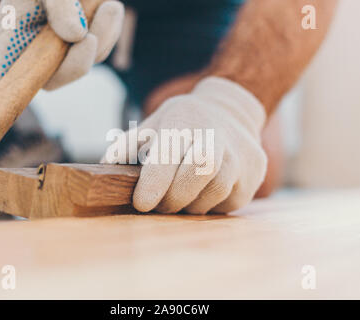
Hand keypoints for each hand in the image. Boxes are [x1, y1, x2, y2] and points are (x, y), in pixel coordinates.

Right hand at [0, 0, 123, 94]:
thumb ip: (58, 6)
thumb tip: (76, 36)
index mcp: (12, 32)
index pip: (2, 70)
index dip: (1, 87)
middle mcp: (35, 47)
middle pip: (52, 80)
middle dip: (75, 64)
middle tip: (90, 39)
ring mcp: (61, 49)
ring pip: (83, 64)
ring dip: (100, 38)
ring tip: (105, 6)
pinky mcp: (85, 44)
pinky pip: (102, 50)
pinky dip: (109, 30)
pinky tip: (107, 7)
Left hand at [103, 77, 267, 213]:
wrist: (230, 111)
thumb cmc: (183, 123)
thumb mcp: (152, 125)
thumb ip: (126, 147)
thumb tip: (103, 170)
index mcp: (184, 119)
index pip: (171, 151)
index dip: (155, 181)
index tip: (142, 203)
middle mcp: (217, 132)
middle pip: (199, 171)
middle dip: (175, 197)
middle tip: (160, 205)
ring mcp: (242, 152)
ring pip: (217, 190)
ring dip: (192, 204)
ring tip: (181, 198)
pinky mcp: (255, 171)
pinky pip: (231, 200)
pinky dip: (212, 204)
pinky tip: (202, 194)